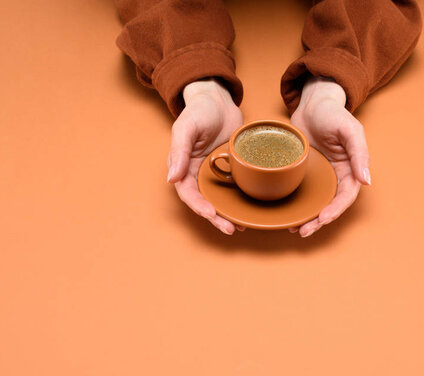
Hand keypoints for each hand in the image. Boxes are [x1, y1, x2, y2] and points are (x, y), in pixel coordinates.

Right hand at [167, 78, 244, 233]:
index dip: (199, 206)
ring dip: (229, 213)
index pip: (189, 193)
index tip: (211, 213)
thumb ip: (179, 152)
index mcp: (184, 167)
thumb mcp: (186, 128)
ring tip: (241, 226)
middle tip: (231, 228)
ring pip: (220, 199)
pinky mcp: (232, 169)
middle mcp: (198, 174)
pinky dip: (240, 200)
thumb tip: (172, 179)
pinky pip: (234, 188)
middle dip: (216, 217)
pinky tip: (251, 210)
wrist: (218, 99)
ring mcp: (215, 173)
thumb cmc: (198, 110)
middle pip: (205, 201)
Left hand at [289, 76, 370, 236]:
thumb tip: (366, 181)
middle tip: (304, 231)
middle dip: (318, 221)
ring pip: (314, 202)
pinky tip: (285, 214)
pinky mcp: (302, 173)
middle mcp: (334, 176)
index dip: (336, 210)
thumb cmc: (333, 114)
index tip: (323, 219)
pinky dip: (295, 205)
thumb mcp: (350, 130)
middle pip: (329, 204)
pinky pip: (300, 192)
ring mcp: (318, 176)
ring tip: (293, 229)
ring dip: (306, 218)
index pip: (345, 196)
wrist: (312, 103)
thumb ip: (359, 154)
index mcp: (350, 169)